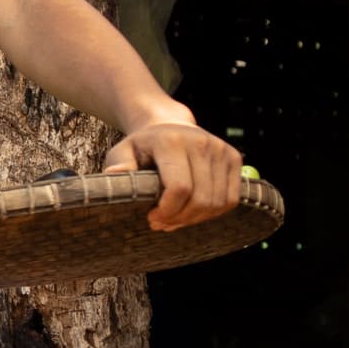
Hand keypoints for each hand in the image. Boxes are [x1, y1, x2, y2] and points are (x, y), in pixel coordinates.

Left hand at [109, 115, 245, 228]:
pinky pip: (231, 199)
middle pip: (201, 199)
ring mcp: (221, 150)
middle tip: (161, 223)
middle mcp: (201, 144)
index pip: (180, 188)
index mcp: (172, 143)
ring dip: (195, 218)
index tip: (152, 218)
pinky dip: (212, 213)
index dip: (168, 211)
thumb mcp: (122, 151)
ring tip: (175, 218)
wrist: (168, 125)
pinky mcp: (234, 158)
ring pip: (217, 202)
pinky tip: (192, 212)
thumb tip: (114, 174)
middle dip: (180, 218)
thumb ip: (119, 164)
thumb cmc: (143, 145)